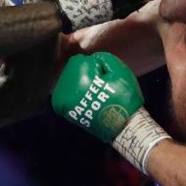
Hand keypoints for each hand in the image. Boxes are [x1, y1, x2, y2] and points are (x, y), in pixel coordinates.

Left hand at [52, 52, 169, 173]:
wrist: (123, 128)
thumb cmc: (124, 98)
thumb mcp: (120, 70)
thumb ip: (103, 57)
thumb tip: (90, 59)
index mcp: (78, 80)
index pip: (80, 61)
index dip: (95, 67)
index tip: (104, 79)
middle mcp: (65, 91)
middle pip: (72, 70)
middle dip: (86, 74)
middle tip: (100, 87)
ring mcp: (62, 102)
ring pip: (68, 80)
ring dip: (79, 83)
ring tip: (94, 94)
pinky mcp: (62, 109)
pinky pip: (65, 92)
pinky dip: (74, 92)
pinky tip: (87, 98)